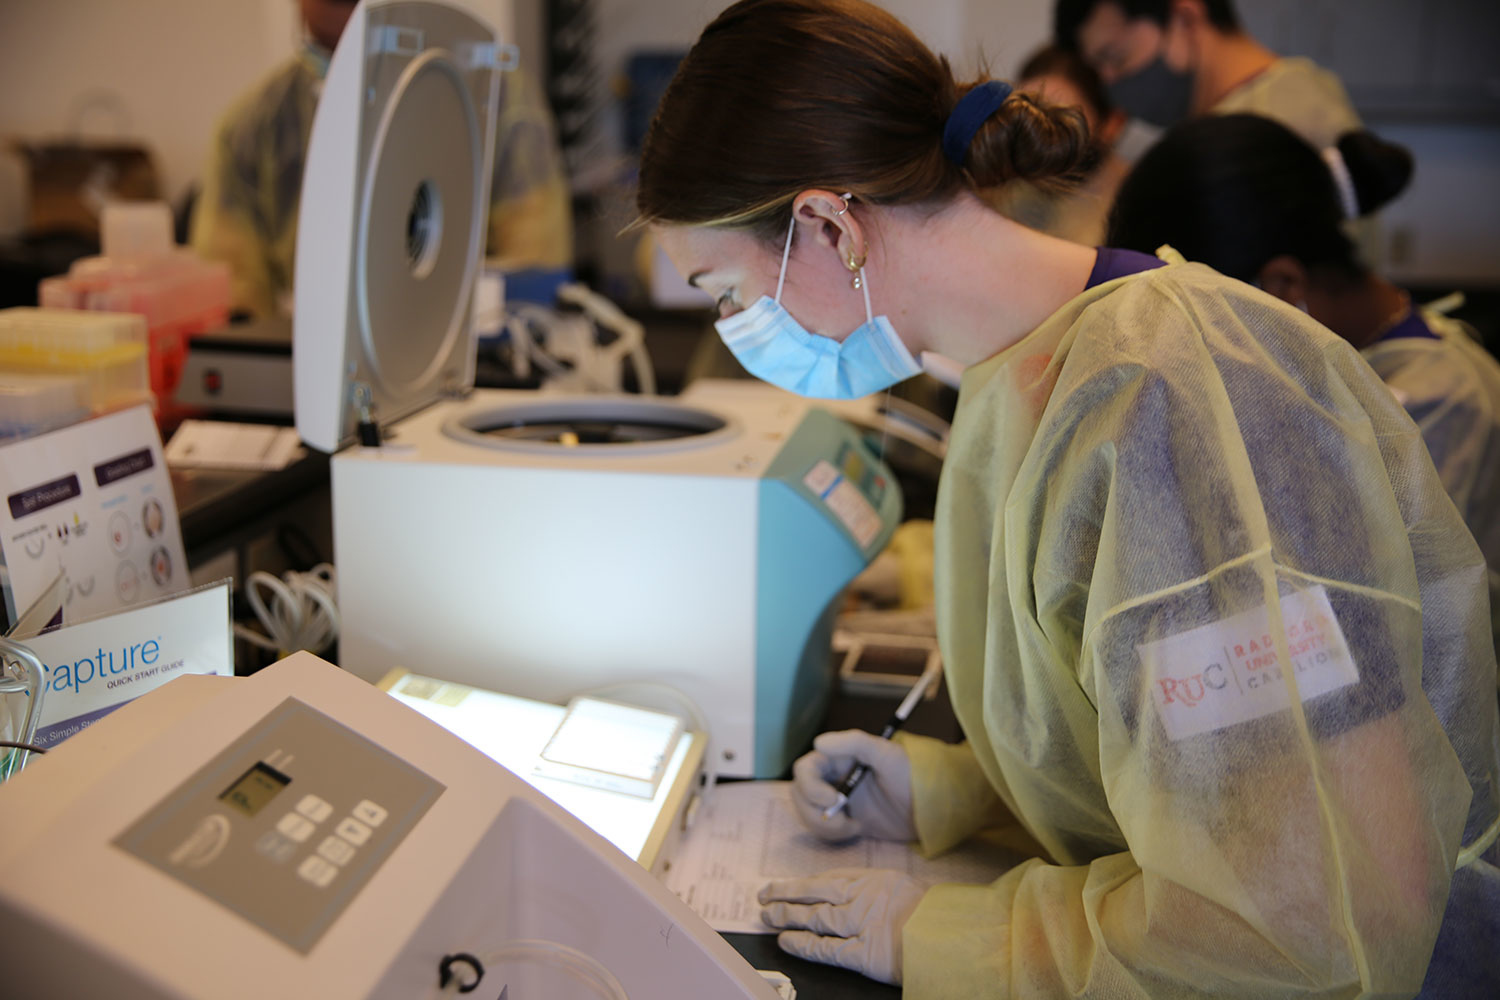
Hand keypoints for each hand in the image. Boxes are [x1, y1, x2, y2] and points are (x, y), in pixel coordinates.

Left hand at [759, 868, 925, 984]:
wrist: (956, 937)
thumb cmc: (938, 915)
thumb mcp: (908, 889)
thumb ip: (880, 891)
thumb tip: (858, 897)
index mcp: (875, 881)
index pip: (829, 879)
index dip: (803, 883)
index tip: (786, 885)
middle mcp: (863, 899)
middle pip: (814, 894)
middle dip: (785, 895)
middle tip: (764, 896)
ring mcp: (861, 925)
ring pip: (814, 918)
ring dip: (787, 917)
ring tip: (768, 917)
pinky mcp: (863, 954)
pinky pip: (825, 949)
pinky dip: (802, 945)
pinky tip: (786, 942)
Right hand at [790, 729, 915, 841]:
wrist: (929, 807)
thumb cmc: (911, 774)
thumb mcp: (886, 753)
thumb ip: (854, 742)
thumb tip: (818, 742)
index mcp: (838, 758)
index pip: (805, 769)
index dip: (810, 786)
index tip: (831, 800)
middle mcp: (833, 778)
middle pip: (800, 794)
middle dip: (813, 811)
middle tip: (841, 820)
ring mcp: (837, 800)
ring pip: (807, 813)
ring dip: (823, 825)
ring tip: (851, 827)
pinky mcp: (844, 820)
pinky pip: (822, 829)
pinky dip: (833, 834)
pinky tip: (857, 829)